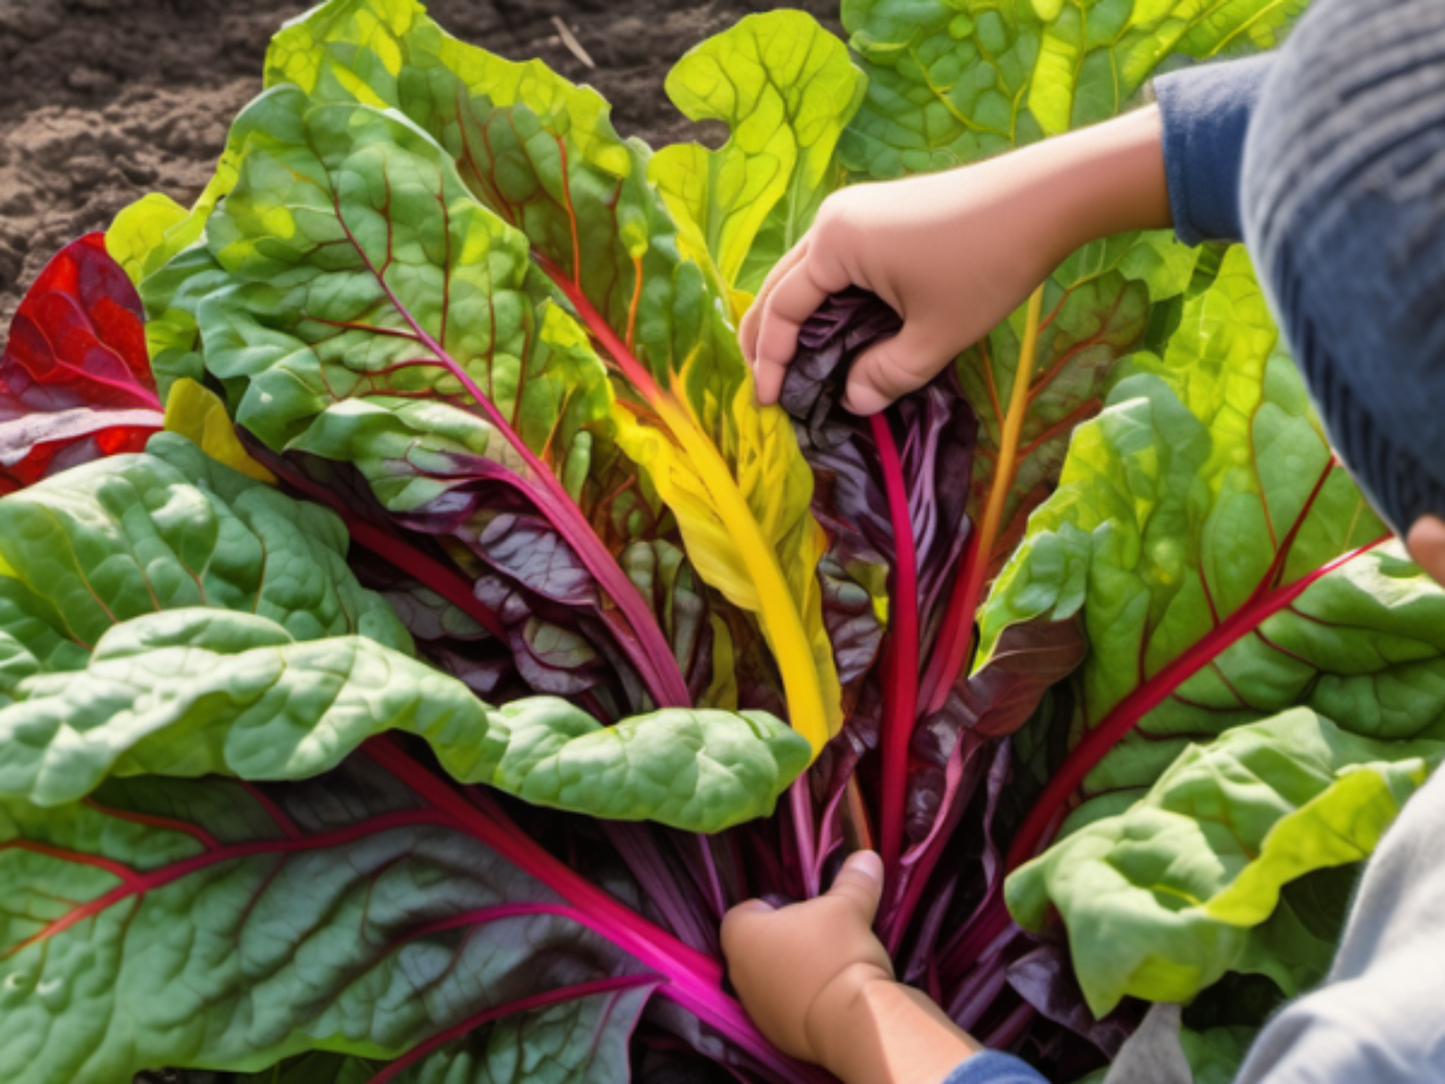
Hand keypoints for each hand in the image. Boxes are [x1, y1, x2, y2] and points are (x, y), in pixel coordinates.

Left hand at [721, 851, 894, 1063]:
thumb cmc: (838, 952)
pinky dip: (802, 1002)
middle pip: (755, 946)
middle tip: (817, 934)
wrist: (855, 1021)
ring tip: (827, 965)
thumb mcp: (850, 905)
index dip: (771, 907)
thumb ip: (854, 879)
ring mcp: (756, 1010)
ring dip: (791, 973)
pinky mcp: (777, 1037)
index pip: (743, 911)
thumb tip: (867, 856)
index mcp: (742, 935)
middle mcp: (739, 974)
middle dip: (782, 940)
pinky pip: (784, 1010)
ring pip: (769, 980)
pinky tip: (831, 995)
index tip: (800, 909)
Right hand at [740, 105, 1169, 415]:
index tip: (767, 404)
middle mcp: (835, 219)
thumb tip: (852, 402)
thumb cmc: (987, 263)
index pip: (783, 310)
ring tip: (791, 363)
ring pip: (805, 273)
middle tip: (764, 386)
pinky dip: (822, 299)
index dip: (770, 361)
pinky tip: (832, 329)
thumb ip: (888, 375)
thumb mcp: (936, 335)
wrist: (1043, 197)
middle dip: (767, 338)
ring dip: (793, 318)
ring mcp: (856, 210)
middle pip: (781, 286)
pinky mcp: (880, 213)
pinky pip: (833, 263)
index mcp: (835, 244)